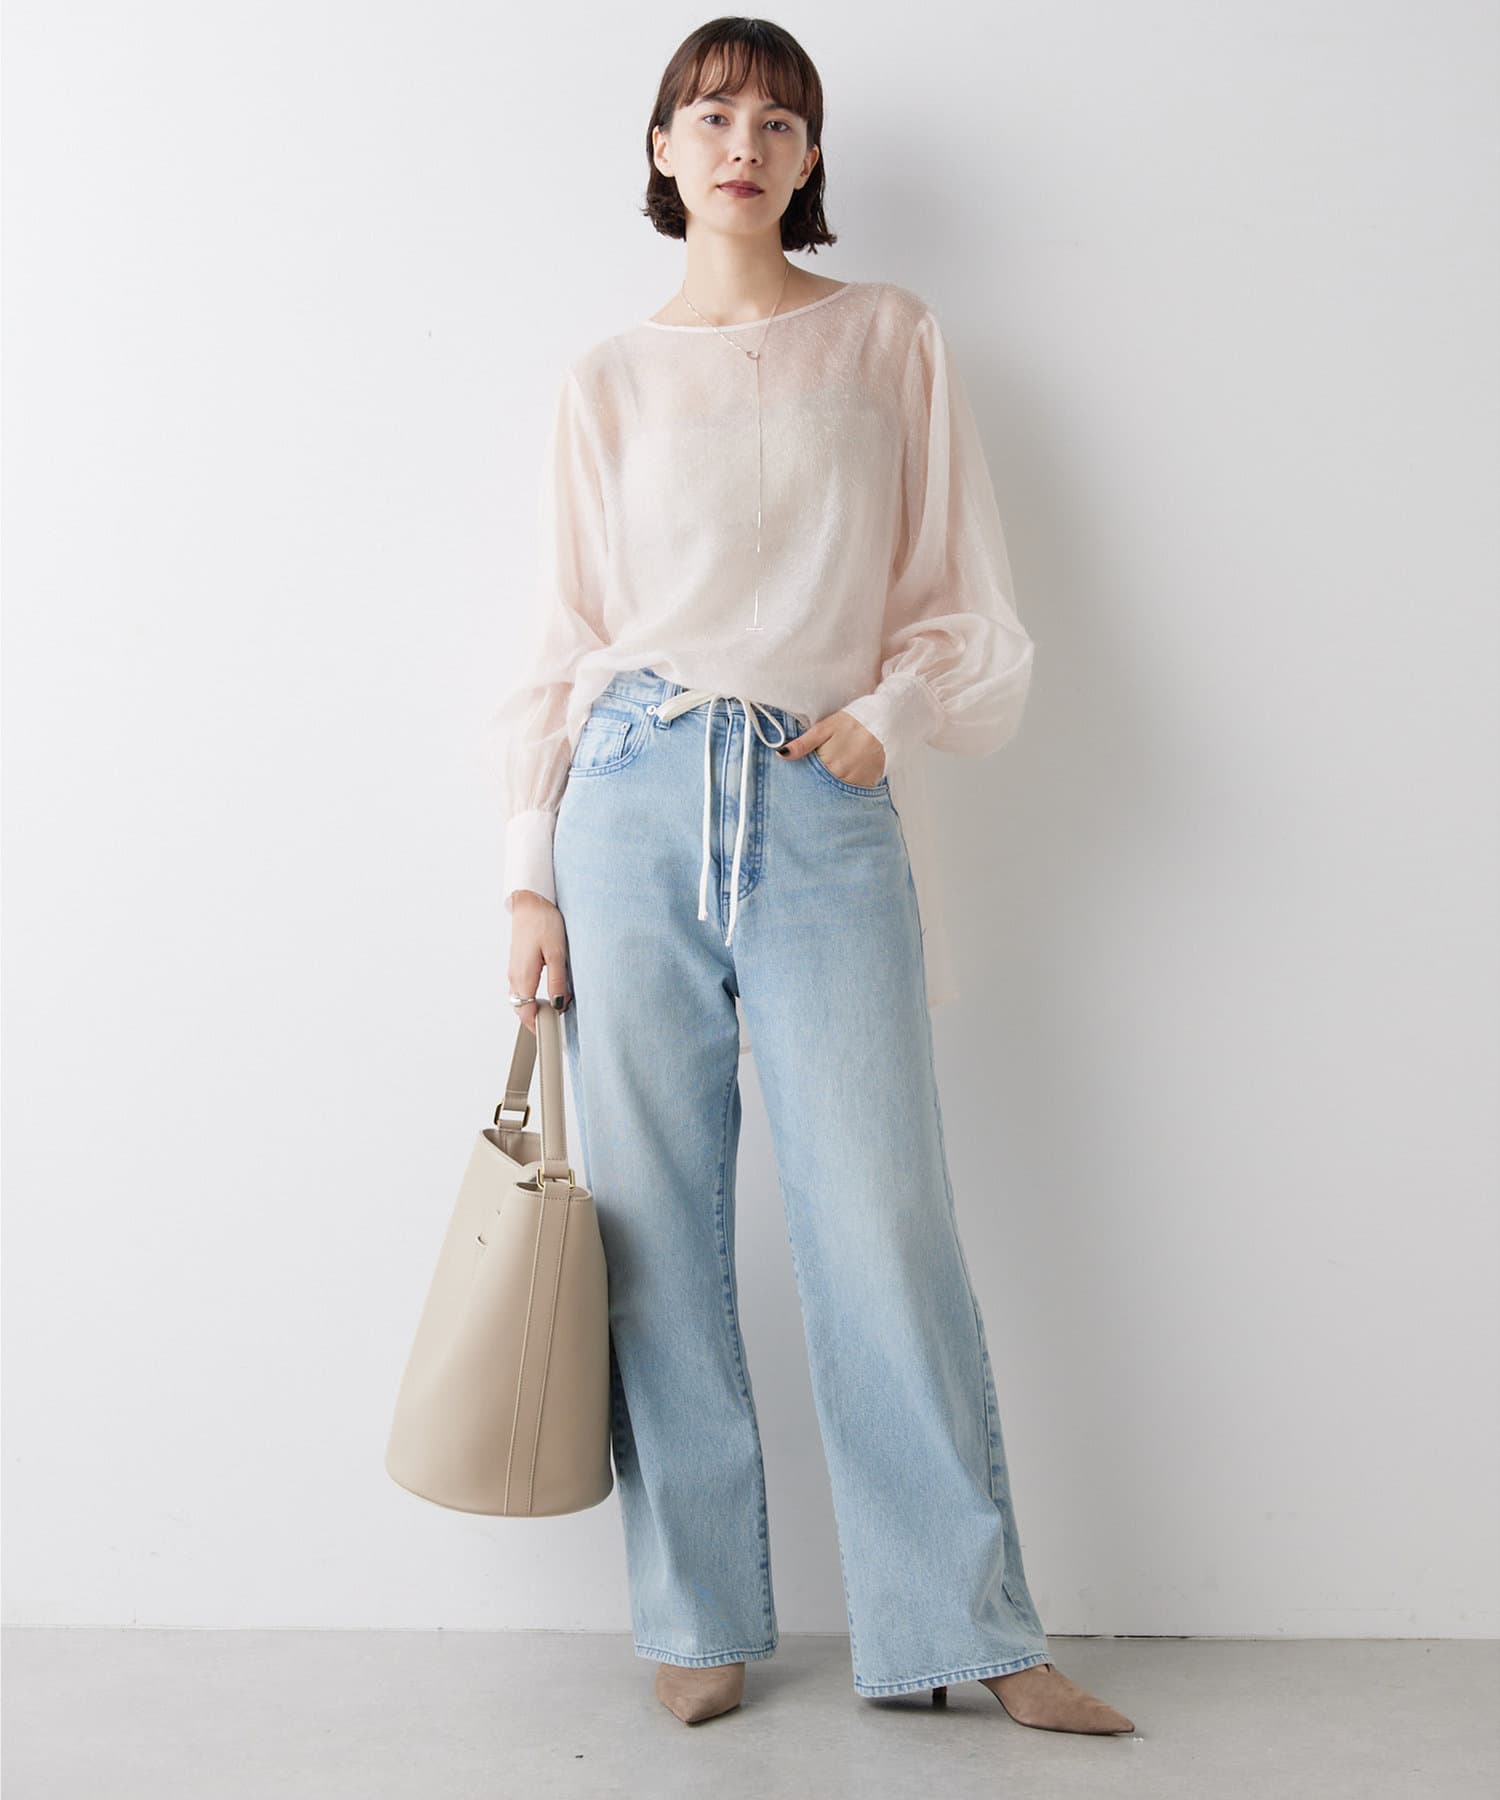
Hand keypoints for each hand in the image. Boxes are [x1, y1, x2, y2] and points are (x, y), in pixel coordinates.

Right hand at [508, 890, 570, 1036]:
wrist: (530, 902)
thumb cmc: (543, 922)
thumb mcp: (557, 953)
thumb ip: (557, 981)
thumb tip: (558, 1004)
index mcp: (523, 976)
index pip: (526, 1013)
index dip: (538, 1026)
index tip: (553, 1032)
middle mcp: (514, 976)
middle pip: (521, 1009)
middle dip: (536, 1020)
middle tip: (555, 1024)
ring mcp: (513, 970)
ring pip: (520, 999)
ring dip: (533, 1008)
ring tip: (554, 1009)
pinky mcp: (516, 964)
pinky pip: (520, 989)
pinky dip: (530, 997)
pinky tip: (545, 993)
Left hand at [775, 710, 886, 785]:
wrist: (883, 723)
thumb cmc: (851, 723)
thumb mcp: (824, 728)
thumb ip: (803, 743)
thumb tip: (781, 754)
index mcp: (829, 763)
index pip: (808, 780)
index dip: (802, 780)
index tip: (797, 780)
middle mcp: (842, 777)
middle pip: (821, 789)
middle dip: (815, 786)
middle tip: (816, 778)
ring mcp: (856, 783)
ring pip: (836, 793)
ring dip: (830, 789)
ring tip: (832, 775)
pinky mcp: (867, 785)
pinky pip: (852, 794)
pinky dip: (845, 790)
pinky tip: (843, 780)